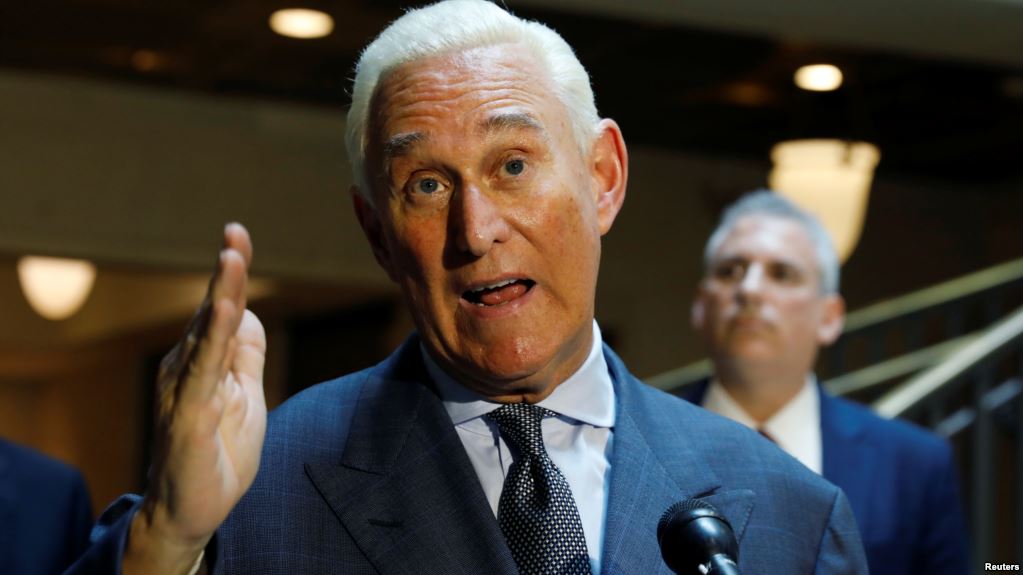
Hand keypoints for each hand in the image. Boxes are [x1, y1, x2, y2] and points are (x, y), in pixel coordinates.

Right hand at [124, 223, 266, 574]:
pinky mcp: (188, 414)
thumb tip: (249, 310)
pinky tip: (226, 311)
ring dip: (219, 293)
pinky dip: (214, 338)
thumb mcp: (246, 394)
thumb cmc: (219, 452)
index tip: (237, 233)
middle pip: (211, 311)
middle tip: (235, 232)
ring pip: (205, 333)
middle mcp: (186, 367)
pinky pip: (203, 370)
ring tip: (231, 257)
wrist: (195, 510)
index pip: (220, 309)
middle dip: (225, 272)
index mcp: (202, 361)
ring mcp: (184, 389)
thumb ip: (246, 354)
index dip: (231, 273)